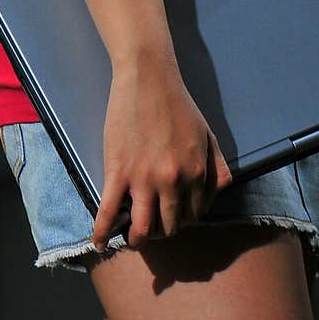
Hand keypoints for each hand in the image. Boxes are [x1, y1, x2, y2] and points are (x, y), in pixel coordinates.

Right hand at [92, 54, 233, 253]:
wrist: (148, 77)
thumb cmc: (178, 103)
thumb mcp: (207, 135)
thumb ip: (217, 167)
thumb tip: (219, 194)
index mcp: (196, 173)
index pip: (193, 214)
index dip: (183, 219)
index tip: (173, 216)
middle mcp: (172, 182)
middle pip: (169, 226)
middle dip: (163, 231)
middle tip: (154, 226)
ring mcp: (143, 179)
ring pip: (142, 228)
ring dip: (138, 239)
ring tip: (133, 238)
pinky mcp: (118, 171)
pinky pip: (108, 211)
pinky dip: (102, 232)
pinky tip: (99, 242)